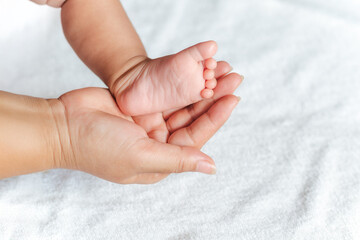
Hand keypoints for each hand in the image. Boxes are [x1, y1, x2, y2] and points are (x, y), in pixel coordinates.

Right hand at [53, 63, 241, 183]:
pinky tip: (196, 76)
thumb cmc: (97, 147)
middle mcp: (158, 143)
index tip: (232, 100)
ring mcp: (149, 124)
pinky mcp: (141, 107)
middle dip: (212, 102)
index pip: (195, 140)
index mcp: (160, 161)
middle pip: (192, 121)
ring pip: (181, 107)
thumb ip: (177, 160)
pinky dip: (181, 87)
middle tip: (232, 81)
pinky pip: (166, 96)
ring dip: (200, 93)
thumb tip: (211, 167)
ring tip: (219, 75)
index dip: (215, 119)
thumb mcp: (141, 156)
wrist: (63, 123)